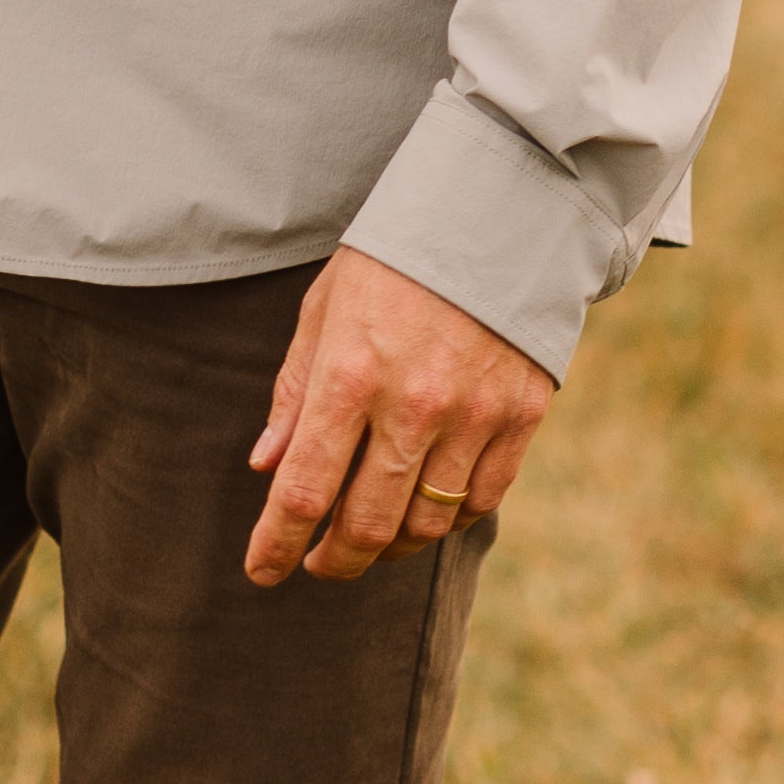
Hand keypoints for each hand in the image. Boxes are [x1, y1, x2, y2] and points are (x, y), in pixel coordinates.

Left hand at [245, 247, 553, 585]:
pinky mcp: (521, 415)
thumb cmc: (394, 259)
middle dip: (333, 561)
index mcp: (349, 376)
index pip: (302, 493)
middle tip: (318, 564)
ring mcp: (473, 415)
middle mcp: (412, 405)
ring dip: (390, 545)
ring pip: (426, 524)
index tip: (262, 572)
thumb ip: (295, 392)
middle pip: (365, 525)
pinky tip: (428, 509)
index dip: (275, 546)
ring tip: (371, 537)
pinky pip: (481, 500)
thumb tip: (266, 467)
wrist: (495, 210)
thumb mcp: (325, 309)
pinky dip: (450, 519)